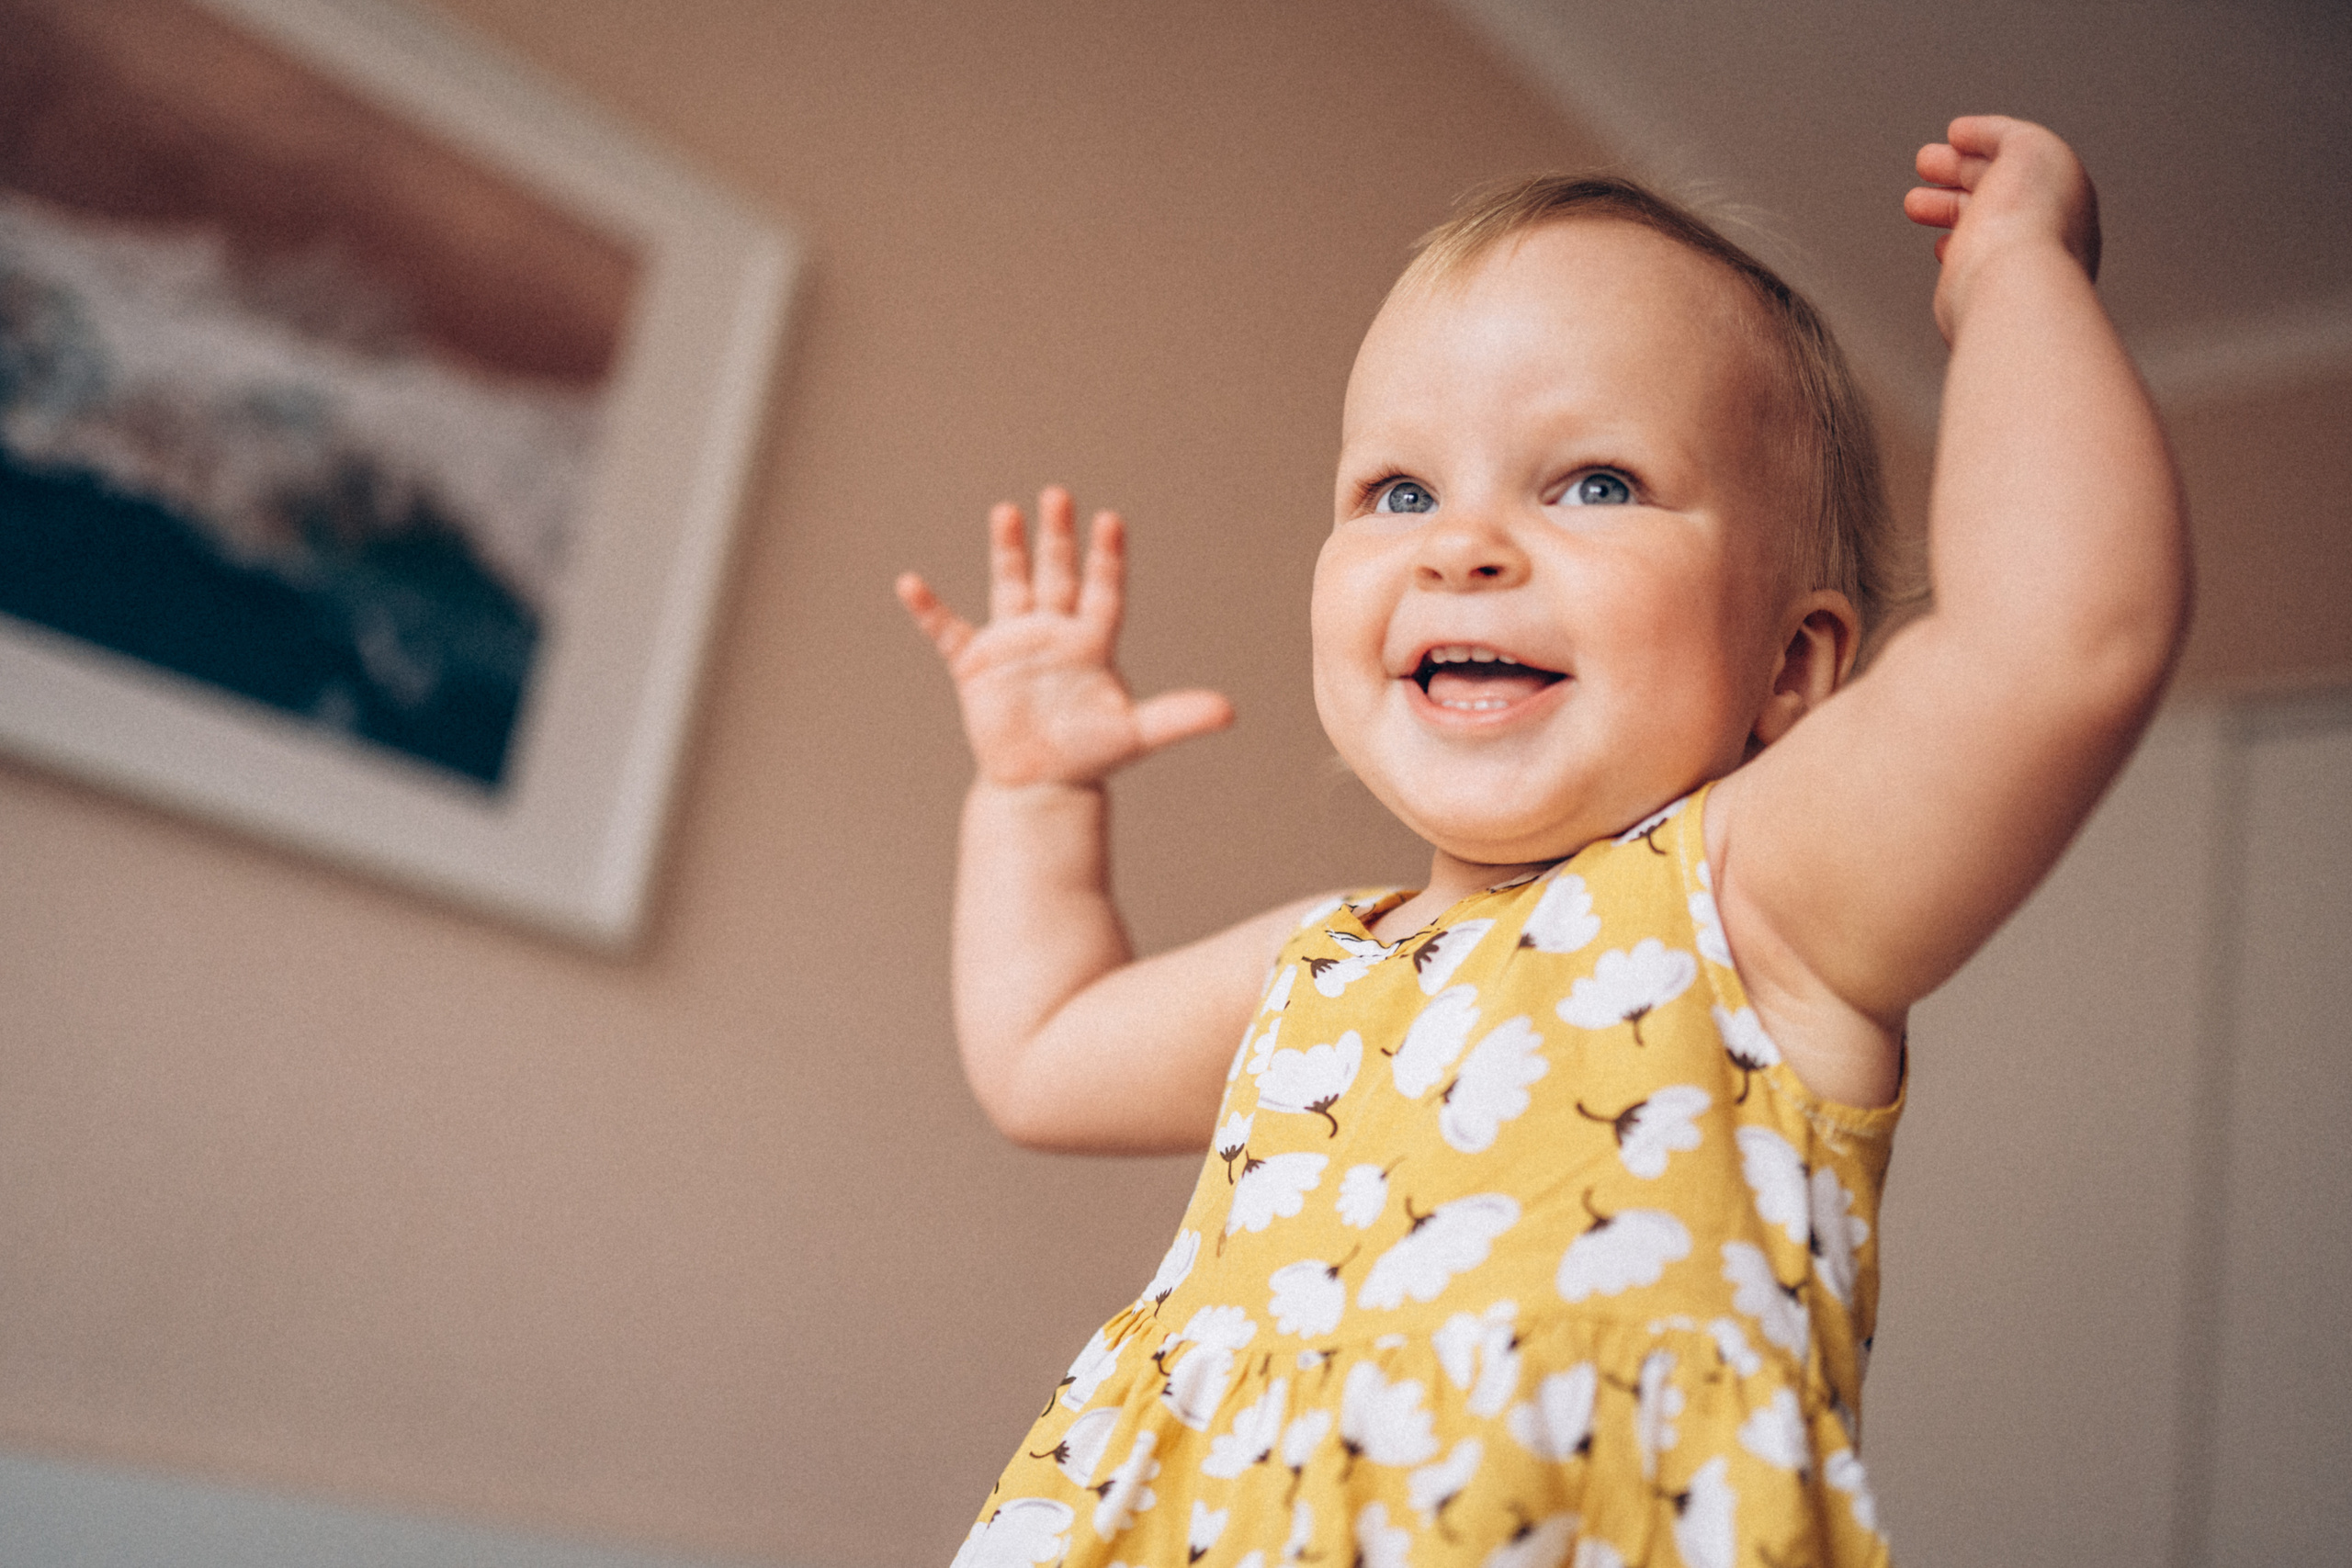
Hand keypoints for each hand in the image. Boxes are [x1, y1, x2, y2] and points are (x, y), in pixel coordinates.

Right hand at [897, 486, 1233, 787]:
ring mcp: (1014, 644)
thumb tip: (1230, 711)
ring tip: (1006, 511)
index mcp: (1092, 642)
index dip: (1106, 558)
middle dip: (1057, 536)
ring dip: (1008, 551)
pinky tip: (910, 583)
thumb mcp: (1137, 736)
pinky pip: (948, 631)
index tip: (1110, 520)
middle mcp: (1054, 633)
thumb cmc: (1091, 756)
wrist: (1042, 784)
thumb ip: (1178, 717)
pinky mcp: (977, 665)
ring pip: (1011, 585)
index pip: (1102, 590)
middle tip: (1058, 494)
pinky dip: (929, 610)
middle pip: (1057, 574)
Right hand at [1904, 115, 2099, 343]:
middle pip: (1997, 188)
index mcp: (2063, 190)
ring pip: (1980, 224)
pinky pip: (1973, 263)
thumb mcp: (2027, 147)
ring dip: (1946, 207)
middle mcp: (2045, 227)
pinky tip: (1943, 246)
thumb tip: (1973, 137)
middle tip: (1927, 163)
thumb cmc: (2028, 225)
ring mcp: (2017, 260)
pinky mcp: (1987, 291)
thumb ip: (2002, 134)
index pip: (2019, 157)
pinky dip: (1956, 248)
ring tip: (1916, 203)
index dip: (1983, 141)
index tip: (1953, 137)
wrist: (2010, 291)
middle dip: (1957, 171)